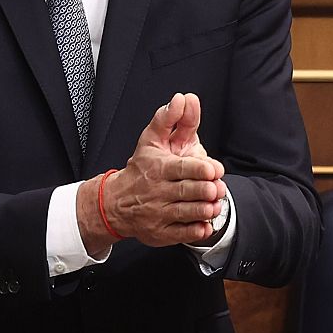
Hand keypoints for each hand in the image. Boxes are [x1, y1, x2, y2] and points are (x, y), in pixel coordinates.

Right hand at [78, 93, 224, 250]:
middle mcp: (157, 192)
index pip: (181, 169)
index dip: (200, 169)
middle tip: (218, 188)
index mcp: (157, 168)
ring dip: (205, 209)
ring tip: (216, 204)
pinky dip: (196, 230)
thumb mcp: (151, 140)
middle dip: (206, 190)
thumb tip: (182, 98)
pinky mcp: (160, 232)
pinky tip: (206, 224)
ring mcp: (158, 214)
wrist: (114, 203)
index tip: (214, 170)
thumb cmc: (140, 169)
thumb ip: (170, 119)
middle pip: (188, 191)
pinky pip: (181, 234)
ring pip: (186, 213)